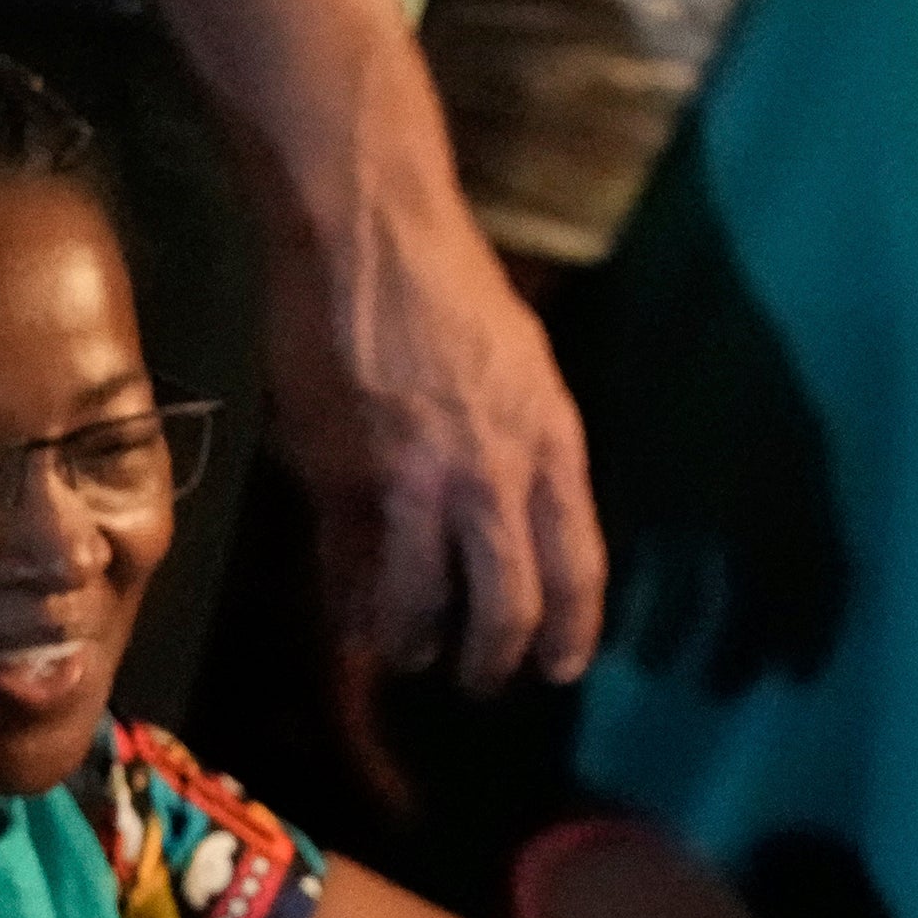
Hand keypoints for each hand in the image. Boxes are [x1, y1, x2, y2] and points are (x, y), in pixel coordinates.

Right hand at [261, 186, 602, 716]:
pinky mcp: (339, 478)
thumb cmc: (454, 289)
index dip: (570, 636)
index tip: (558, 670)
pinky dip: (349, 608)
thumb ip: (533, 452)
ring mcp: (410, 483)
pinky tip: (350, 621)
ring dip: (412, 645)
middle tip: (477, 682)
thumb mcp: (529, 370)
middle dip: (490, 663)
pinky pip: (346, 570)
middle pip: (504, 609)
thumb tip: (528, 525)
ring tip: (407, 653)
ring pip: (419, 605)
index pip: (578, 571)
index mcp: (551, 447)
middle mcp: (489, 477)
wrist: (368, 234)